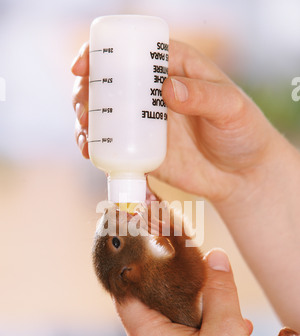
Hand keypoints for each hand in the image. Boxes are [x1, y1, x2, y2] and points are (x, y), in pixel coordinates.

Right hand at [71, 40, 280, 203]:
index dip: (102, 52)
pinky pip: (113, 145)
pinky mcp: (142, 150)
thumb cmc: (242, 132)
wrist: (241, 174)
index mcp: (173, 68)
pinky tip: (90, 153)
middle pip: (109, 81)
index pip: (132, 50)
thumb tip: (168, 88)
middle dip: (86, 91)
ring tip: (85, 135)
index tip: (84, 67)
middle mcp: (153, 92)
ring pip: (105, 114)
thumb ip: (204, 95)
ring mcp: (145, 123)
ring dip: (86, 120)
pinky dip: (96, 147)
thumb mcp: (231, 108)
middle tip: (84, 110)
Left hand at [115, 249, 272, 335]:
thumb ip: (219, 290)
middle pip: (150, 313)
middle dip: (180, 298)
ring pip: (165, 335)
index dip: (137, 272)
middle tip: (203, 288)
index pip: (127, 294)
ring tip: (224, 320)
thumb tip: (214, 257)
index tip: (151, 256)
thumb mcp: (227, 332)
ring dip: (192, 322)